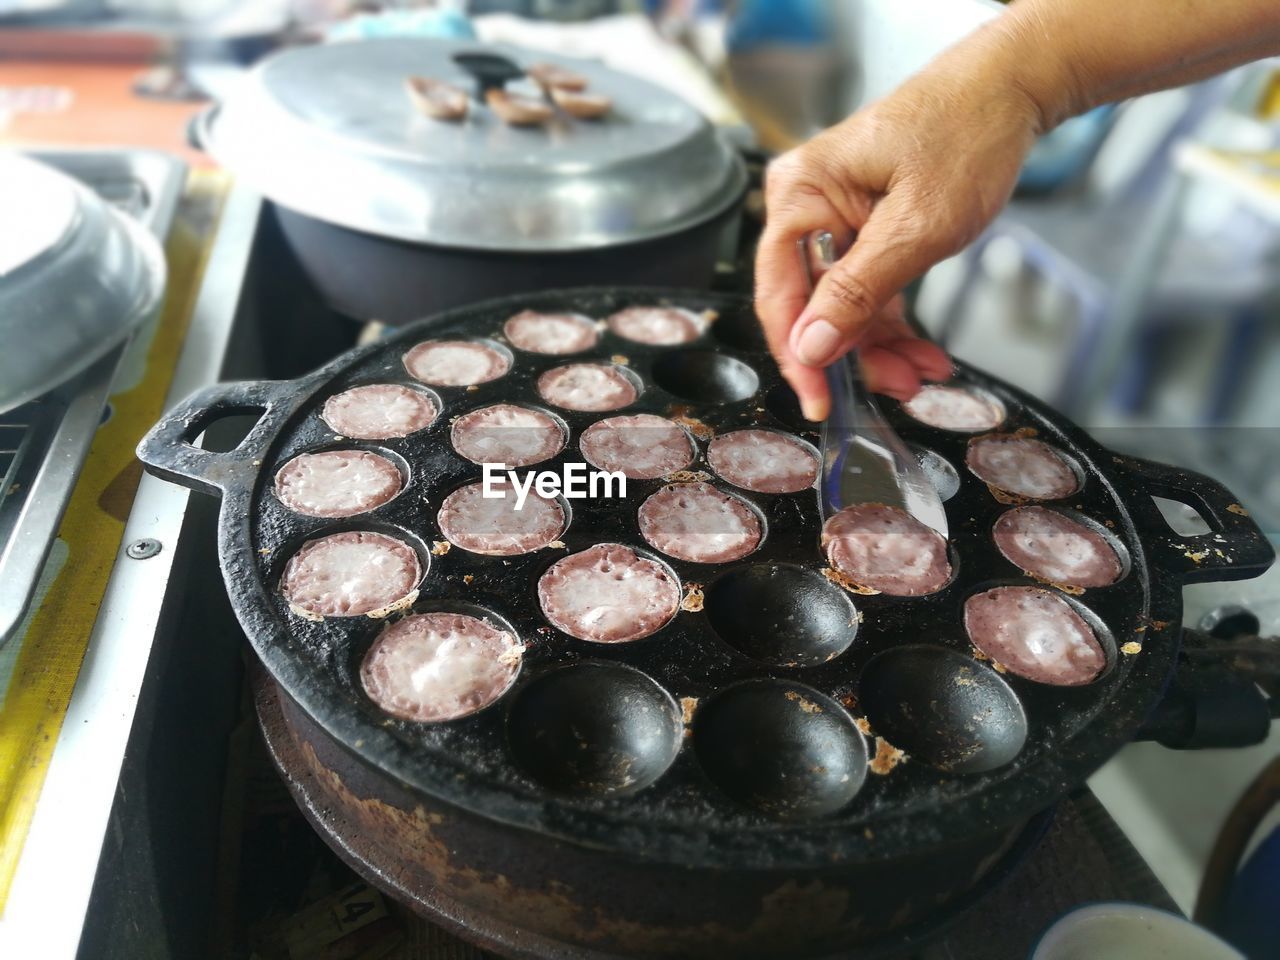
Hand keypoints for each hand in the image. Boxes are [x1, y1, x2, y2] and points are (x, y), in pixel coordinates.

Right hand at [754, 48, 1045, 420]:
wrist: (1010, 89)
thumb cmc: (965, 135)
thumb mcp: (916, 228)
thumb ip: (858, 293)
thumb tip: (810, 346)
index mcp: (799, 196)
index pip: (779, 295)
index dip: (799, 356)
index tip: (822, 401)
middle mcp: (805, 206)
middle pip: (811, 305)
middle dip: (855, 355)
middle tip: (896, 389)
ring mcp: (833, 217)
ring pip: (842, 305)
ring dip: (880, 346)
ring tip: (921, 373)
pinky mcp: (861, 227)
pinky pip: (865, 289)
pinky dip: (893, 322)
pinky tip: (921, 350)